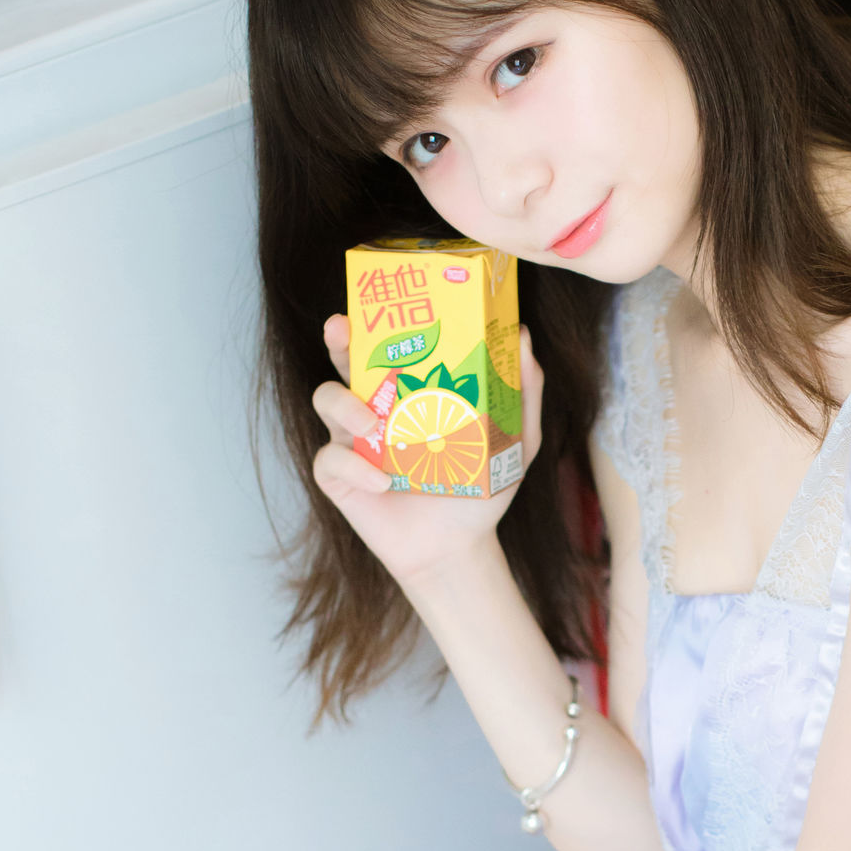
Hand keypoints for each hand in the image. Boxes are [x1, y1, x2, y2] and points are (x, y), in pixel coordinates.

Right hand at [313, 314, 541, 590]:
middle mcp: (377, 405)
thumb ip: (524, 392)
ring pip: (326, 399)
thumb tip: (523, 336)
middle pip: (346, 359)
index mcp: (411, 388)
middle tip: (341, 327)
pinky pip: (331, 460)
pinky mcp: (341, 477)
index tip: (381, 302)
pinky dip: (353, 467)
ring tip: (369, 419)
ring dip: (342, 402)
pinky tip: (383, 481)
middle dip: (340, 338)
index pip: (390, 343)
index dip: (378, 318)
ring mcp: (354, 439)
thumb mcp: (515, 440)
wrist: (459, 547)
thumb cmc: (481, 489)